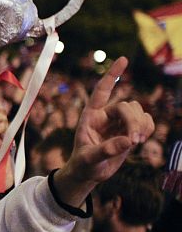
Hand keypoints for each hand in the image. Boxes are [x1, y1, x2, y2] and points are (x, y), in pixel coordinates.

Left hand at [54, 57, 153, 205]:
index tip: (124, 59)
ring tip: (135, 142)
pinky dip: (148, 127)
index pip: (101, 90)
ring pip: (138, 111)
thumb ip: (106, 150)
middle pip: (126, 106)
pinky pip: (146, 121)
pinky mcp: (130, 131)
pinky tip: (141, 139)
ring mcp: (119, 122)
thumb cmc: (83, 164)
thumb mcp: (89, 159)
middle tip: (133, 141)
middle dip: (133, 121)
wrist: (89, 173)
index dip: (112, 74)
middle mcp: (105, 115)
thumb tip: (128, 141)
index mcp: (90, 115)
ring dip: (141, 125)